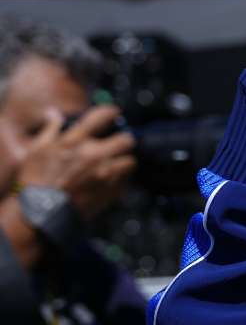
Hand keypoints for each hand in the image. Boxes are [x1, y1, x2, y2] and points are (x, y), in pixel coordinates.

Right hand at [15, 106, 135, 221]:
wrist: (40, 212)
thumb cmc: (35, 180)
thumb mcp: (36, 150)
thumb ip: (50, 129)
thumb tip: (54, 113)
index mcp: (76, 141)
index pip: (103, 116)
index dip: (111, 112)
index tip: (113, 113)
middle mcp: (95, 155)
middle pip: (127, 139)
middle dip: (124, 140)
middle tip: (118, 143)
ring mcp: (105, 174)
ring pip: (130, 161)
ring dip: (124, 161)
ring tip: (115, 164)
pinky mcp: (110, 192)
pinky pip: (126, 182)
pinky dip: (120, 180)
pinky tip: (110, 181)